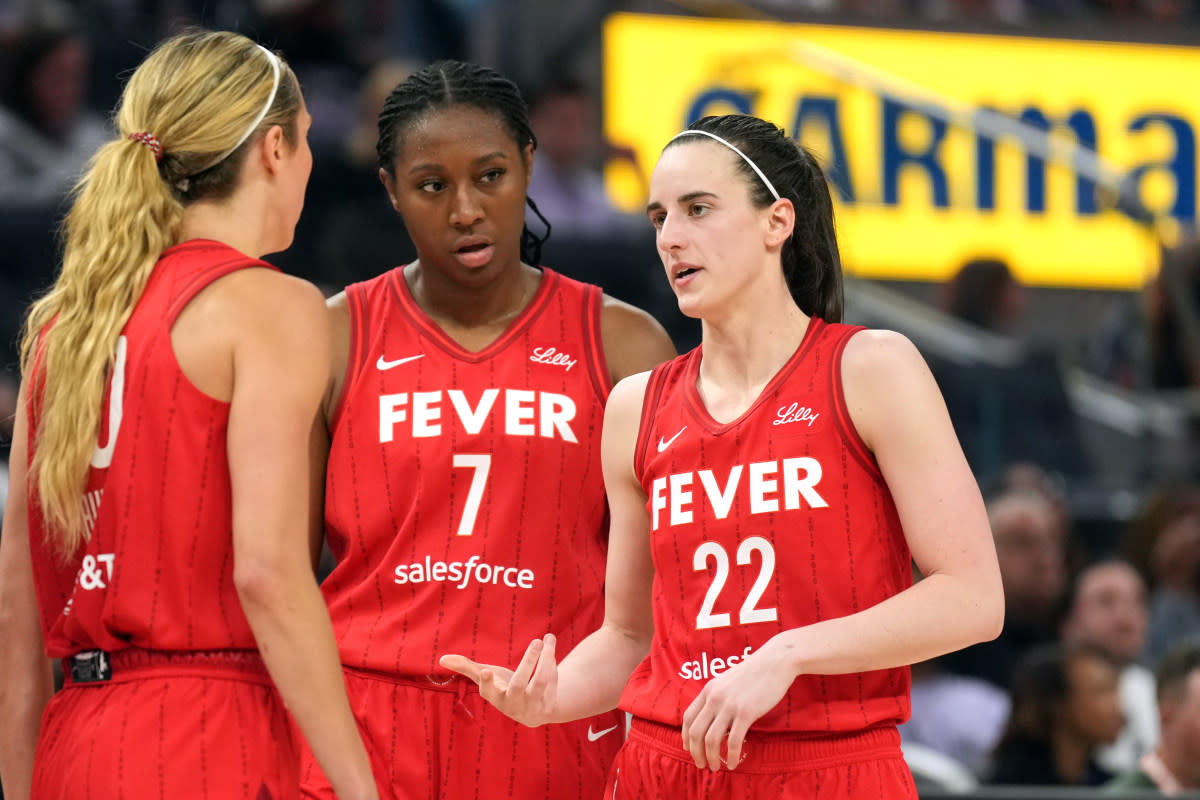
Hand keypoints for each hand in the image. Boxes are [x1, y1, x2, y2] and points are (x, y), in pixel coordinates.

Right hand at [440, 634, 559, 726]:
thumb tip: (441, 659)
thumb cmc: (506, 687)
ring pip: (541, 680)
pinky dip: (552, 661)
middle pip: (520, 683)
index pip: (489, 691)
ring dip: (545, 658)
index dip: (487, 682)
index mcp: (494, 697)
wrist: (536, 709)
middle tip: (535, 642)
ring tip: (546, 638)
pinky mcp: (549, 708)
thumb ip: (466, 667)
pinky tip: (550, 645)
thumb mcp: (488, 678)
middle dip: (528, 661)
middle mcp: (513, 705)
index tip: (486, 671)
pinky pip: (553, 681)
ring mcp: (532, 708)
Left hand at [680, 638, 796, 770]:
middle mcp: (714, 698)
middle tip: (701, 764)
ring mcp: (729, 706)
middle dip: (695, 752)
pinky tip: (734, 764)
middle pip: (695, 731)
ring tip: (715, 767)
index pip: (688, 717)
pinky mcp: (746, 713)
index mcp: (708, 690)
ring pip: (711, 739)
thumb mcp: (726, 681)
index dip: (685, 736)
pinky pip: (734, 741)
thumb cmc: (753, 673)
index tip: (689, 749)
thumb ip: (716, 697)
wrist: (774, 662)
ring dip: (711, 758)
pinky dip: (732, 756)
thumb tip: (712, 718)